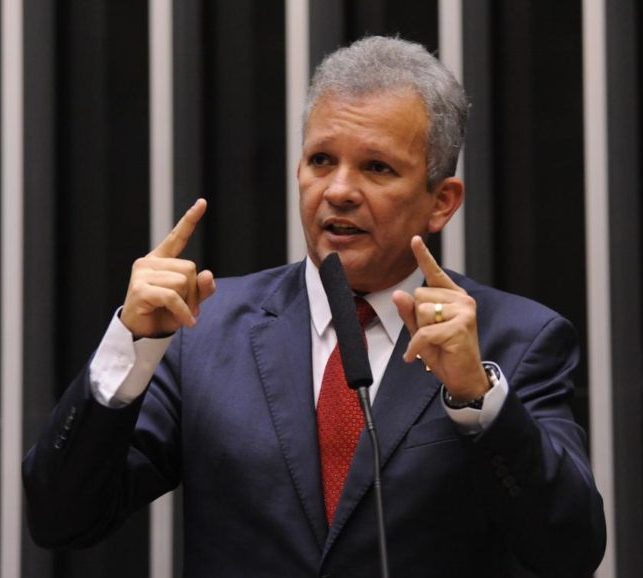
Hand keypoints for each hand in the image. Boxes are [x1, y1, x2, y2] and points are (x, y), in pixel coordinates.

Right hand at [120, 199, 215, 337]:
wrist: (142, 335)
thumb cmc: (164, 315)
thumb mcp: (189, 301)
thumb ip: (201, 288)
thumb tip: (208, 274)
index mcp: (160, 260)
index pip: (177, 237)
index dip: (190, 220)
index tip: (202, 202)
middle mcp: (148, 262)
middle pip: (189, 268)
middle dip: (194, 292)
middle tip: (188, 309)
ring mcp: (142, 274)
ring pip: (183, 281)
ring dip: (188, 303)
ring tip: (182, 314)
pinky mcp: (139, 289)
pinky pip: (172, 296)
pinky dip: (183, 311)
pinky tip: (186, 322)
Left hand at [392, 235, 488, 401]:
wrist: (464, 378)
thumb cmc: (444, 353)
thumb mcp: (420, 331)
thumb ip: (410, 313)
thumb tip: (398, 294)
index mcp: (452, 296)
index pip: (434, 273)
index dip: (423, 256)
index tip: (414, 239)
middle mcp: (461, 299)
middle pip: (419, 295)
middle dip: (418, 318)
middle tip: (432, 336)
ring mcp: (463, 311)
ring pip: (422, 311)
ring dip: (420, 332)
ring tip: (435, 344)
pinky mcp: (460, 326)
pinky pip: (424, 332)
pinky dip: (416, 347)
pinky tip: (417, 357)